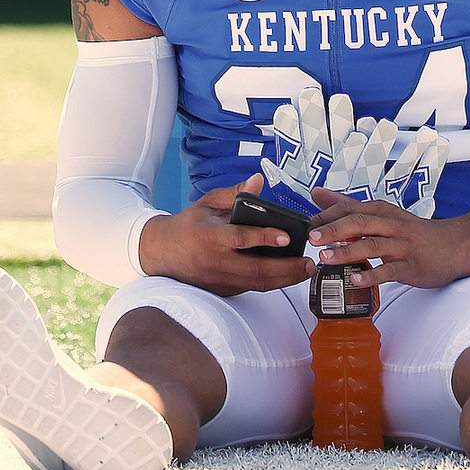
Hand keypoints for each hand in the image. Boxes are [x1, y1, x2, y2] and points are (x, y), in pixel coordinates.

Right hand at [138, 174, 309, 293]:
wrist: (161, 253)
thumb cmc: (188, 225)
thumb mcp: (207, 202)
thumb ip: (234, 193)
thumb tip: (259, 180)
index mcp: (210, 236)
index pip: (240, 239)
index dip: (264, 238)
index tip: (286, 236)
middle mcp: (215, 262)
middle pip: (255, 269)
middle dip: (286, 268)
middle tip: (309, 262)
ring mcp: (219, 280)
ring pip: (256, 283)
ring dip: (284, 280)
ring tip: (306, 271)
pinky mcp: (222, 290)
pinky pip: (250, 288)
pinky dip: (271, 283)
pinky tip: (289, 276)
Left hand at [306, 189, 469, 288]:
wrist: (454, 245)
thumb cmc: (414, 232)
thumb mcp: (383, 213)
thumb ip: (348, 205)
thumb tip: (316, 193)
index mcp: (382, 211)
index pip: (351, 208)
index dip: (328, 215)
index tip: (307, 224)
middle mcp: (391, 224)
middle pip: (360, 222)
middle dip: (334, 230)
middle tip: (312, 238)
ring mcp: (402, 246)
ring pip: (372, 245)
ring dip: (348, 252)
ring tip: (326, 259)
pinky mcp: (411, 266)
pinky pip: (390, 270)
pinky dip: (372, 275)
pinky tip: (356, 280)